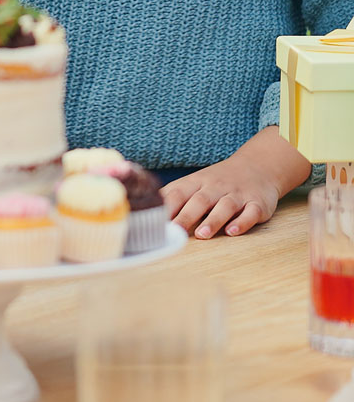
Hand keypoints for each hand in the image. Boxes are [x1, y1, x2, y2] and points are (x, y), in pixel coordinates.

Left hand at [162, 128, 310, 238]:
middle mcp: (215, 188)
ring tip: (203, 234)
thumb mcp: (193, 183)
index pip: (178, 193)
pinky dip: (242, 222)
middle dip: (186, 216)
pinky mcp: (257, 204)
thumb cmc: (216, 182)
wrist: (257, 166)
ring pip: (224, 207)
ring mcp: (237, 195)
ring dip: (213, 220)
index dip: (166, 207)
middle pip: (199, 201)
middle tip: (175, 231)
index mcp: (196, 183)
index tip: (155, 221)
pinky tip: (233, 231)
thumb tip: (143, 212)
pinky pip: (250, 213)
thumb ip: (172, 197)